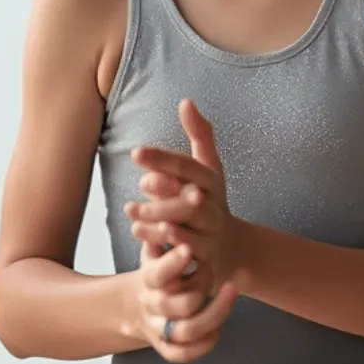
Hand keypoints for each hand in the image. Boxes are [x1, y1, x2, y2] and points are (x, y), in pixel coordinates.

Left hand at [126, 99, 238, 298]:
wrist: (231, 247)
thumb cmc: (210, 199)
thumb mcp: (208, 167)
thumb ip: (199, 135)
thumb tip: (185, 101)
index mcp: (211, 181)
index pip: (187, 167)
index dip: (163, 159)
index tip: (136, 152)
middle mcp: (214, 208)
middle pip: (190, 201)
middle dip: (163, 196)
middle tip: (136, 190)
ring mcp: (212, 236)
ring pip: (187, 231)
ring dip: (159, 225)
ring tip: (132, 216)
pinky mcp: (207, 262)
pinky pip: (187, 260)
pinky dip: (168, 253)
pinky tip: (144, 245)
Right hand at [131, 240, 237, 363]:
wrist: (136, 304)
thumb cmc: (155, 268)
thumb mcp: (155, 246)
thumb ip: (162, 231)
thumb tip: (167, 206)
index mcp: (147, 279)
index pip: (157, 275)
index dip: (172, 263)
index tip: (188, 248)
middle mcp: (152, 306)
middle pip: (177, 305)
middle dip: (201, 287)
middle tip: (215, 267)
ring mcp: (159, 328)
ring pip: (186, 331)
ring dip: (213, 313)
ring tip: (232, 291)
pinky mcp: (165, 346)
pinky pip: (182, 354)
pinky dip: (202, 345)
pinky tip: (218, 330)